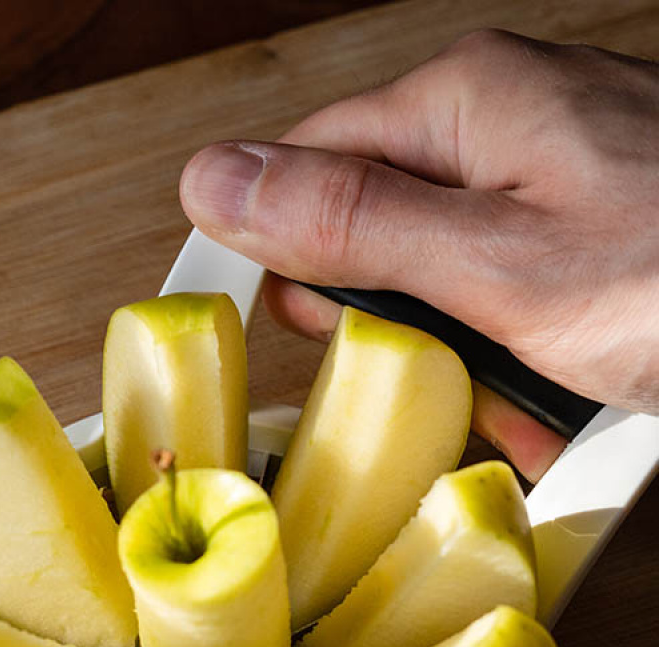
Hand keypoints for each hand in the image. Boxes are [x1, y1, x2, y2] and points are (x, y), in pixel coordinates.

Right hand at [180, 29, 658, 480]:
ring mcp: (538, 187)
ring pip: (432, 288)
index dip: (273, 256)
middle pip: (365, 236)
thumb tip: (214, 183)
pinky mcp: (572, 240)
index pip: (298, 169)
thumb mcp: (497, 267)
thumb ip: (347, 225)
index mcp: (458, 107)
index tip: (278, 335)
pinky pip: (499, 307)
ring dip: (464, 364)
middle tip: (447, 367)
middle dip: (392, 329)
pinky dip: (517, 367)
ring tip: (527, 399)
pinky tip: (558, 396)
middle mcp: (494, 131)